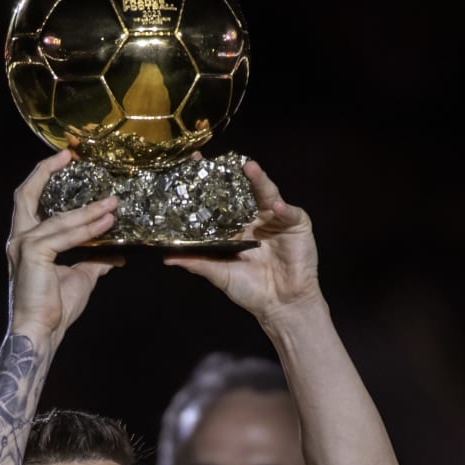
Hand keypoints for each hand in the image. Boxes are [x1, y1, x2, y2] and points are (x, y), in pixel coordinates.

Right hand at [6, 150, 122, 340]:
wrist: (42, 333)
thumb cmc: (55, 309)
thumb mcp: (81, 277)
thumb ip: (94, 259)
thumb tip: (115, 253)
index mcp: (26, 240)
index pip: (31, 199)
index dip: (45, 176)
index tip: (66, 159)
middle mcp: (19, 238)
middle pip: (26, 193)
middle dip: (47, 170)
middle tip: (71, 154)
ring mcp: (23, 245)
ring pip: (59, 218)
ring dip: (89, 210)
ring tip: (113, 203)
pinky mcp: (32, 254)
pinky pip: (64, 236)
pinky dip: (87, 228)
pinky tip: (106, 223)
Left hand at [164, 159, 321, 325]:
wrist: (280, 306)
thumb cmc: (250, 290)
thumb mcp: (220, 274)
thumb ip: (198, 262)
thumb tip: (167, 257)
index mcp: (235, 225)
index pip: (221, 198)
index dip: (209, 182)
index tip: (193, 163)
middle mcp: (255, 216)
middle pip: (244, 190)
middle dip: (234, 173)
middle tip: (221, 158)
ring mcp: (276, 218)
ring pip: (267, 194)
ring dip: (259, 180)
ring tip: (249, 168)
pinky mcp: (297, 224)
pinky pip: (290, 213)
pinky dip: (284, 210)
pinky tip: (276, 208)